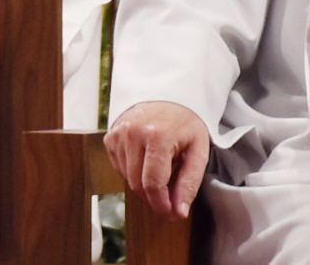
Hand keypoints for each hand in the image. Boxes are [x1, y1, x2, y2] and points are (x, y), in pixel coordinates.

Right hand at [106, 101, 209, 219]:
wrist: (168, 94)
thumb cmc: (186, 123)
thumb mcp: (198, 151)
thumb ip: (189, 182)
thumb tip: (178, 211)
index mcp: (157, 136)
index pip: (153, 183)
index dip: (161, 204)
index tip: (171, 214)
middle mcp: (133, 133)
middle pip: (138, 184)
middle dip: (154, 196)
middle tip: (170, 195)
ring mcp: (118, 133)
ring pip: (127, 178)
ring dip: (144, 183)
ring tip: (162, 169)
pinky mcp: (110, 136)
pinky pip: (119, 167)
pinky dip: (133, 171)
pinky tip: (146, 160)